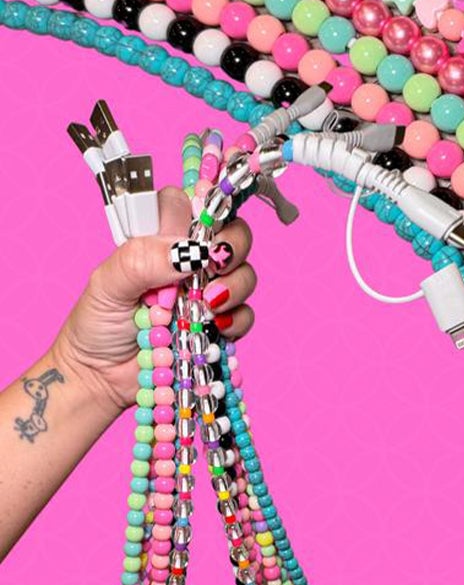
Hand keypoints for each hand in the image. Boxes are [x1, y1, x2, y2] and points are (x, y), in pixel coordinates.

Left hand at [53, 187, 255, 414]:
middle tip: (215, 264)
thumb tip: (189, 251)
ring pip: (245, 272)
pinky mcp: (220, 324)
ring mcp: (208, 292)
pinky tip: (214, 328)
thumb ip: (142, 259)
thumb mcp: (106, 284)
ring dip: (235, 285)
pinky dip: (235, 320)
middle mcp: (191, 260)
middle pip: (233, 234)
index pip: (194, 204)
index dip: (205, 210)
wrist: (100, 379)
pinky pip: (245, 314)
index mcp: (162, 239)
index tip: (199, 232)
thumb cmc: (96, 324)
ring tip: (208, 304)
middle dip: (232, 247)